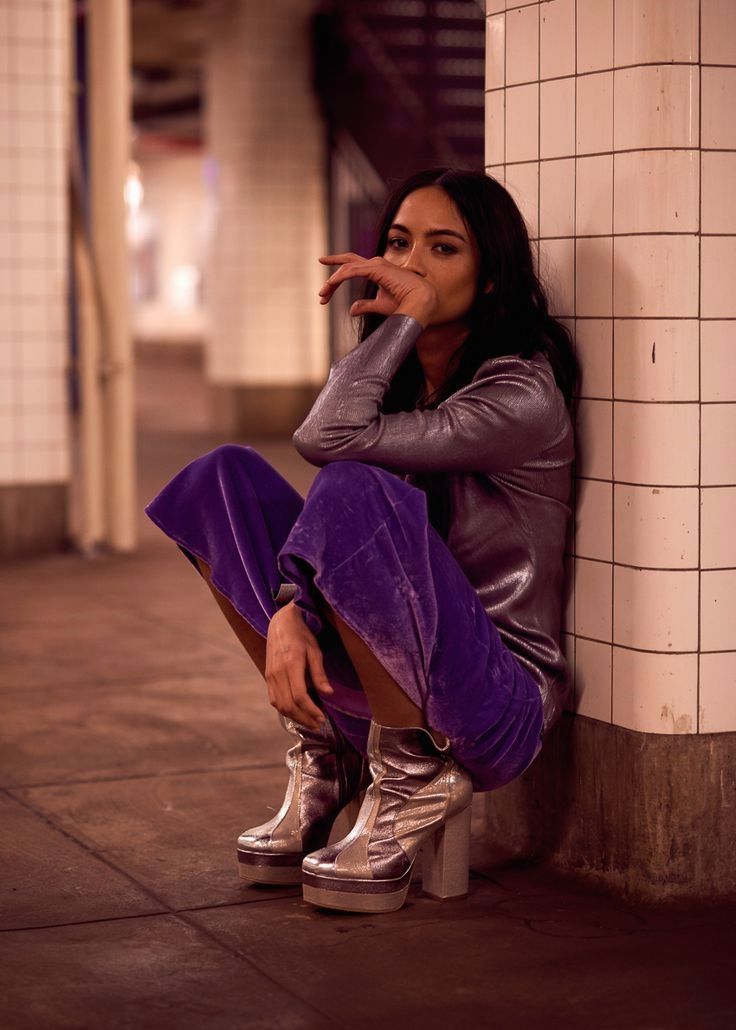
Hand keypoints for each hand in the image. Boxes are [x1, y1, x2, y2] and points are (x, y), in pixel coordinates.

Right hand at [265, 601, 333, 730]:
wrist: (280, 623)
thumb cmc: (301, 635)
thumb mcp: (315, 651)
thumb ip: (320, 673)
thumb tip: (329, 693)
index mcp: (291, 665)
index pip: (299, 696)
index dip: (310, 710)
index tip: (322, 718)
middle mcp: (277, 673)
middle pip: (288, 705)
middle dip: (304, 719)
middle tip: (318, 724)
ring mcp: (270, 676)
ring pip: (279, 705)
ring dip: (294, 717)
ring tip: (309, 722)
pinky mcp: (267, 677)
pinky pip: (274, 699)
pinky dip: (285, 710)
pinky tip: (296, 712)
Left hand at [317, 252, 437, 324]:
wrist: (420, 303)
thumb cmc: (405, 304)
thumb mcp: (380, 305)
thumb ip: (365, 305)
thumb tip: (351, 310)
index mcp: (377, 271)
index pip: (353, 266)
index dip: (338, 273)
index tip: (326, 286)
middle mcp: (375, 264)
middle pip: (348, 261)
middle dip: (332, 264)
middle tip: (320, 272)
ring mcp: (376, 265)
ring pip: (346, 269)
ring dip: (332, 281)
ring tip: (322, 295)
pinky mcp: (376, 269)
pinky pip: (351, 271)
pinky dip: (339, 278)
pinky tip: (330, 285)